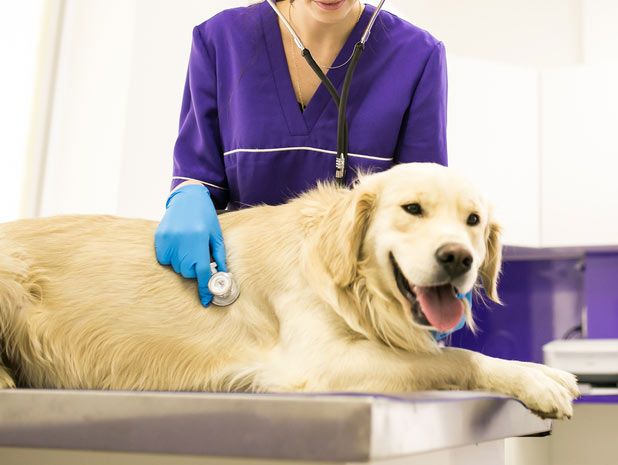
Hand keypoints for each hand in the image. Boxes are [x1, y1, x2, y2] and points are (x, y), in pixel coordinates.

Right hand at [154, 184, 226, 305]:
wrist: (188, 198)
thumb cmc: (205, 217)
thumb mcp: (216, 236)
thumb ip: (219, 257)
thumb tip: (223, 277)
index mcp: (198, 240)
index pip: (202, 271)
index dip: (204, 288)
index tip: (205, 301)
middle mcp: (182, 241)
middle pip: (187, 272)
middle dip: (194, 270)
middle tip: (198, 256)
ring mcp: (168, 240)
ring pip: (176, 267)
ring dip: (183, 263)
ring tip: (188, 247)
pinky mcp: (159, 238)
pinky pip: (164, 259)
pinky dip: (171, 257)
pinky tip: (178, 245)